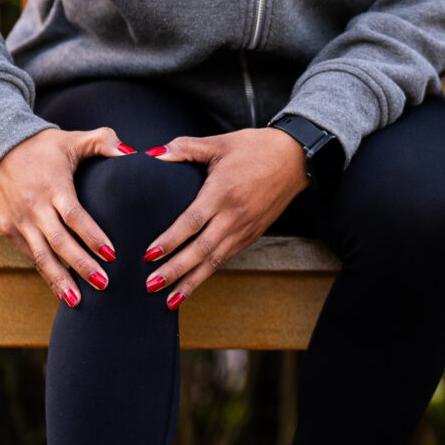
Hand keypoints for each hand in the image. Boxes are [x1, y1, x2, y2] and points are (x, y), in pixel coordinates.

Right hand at [0, 126, 132, 305]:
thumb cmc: (44, 146)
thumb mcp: (73, 138)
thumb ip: (104, 140)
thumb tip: (131, 151)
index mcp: (53, 186)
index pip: (74, 216)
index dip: (92, 236)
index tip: (113, 254)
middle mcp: (34, 207)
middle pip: (60, 242)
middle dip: (81, 265)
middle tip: (104, 284)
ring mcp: (19, 220)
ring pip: (41, 256)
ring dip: (60, 280)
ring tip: (78, 302)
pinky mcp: (8, 229)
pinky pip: (30, 256)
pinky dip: (46, 274)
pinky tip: (62, 291)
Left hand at [140, 128, 311, 306]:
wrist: (296, 158)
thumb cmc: (256, 148)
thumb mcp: (219, 143)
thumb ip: (185, 148)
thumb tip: (153, 153)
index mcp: (222, 192)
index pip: (191, 222)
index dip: (170, 241)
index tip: (149, 255)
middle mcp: (234, 216)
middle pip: (200, 250)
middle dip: (175, 270)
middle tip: (151, 286)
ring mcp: (245, 229)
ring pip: (214, 261)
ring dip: (191, 282)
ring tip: (169, 300)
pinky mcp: (252, 235)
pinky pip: (226, 258)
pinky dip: (208, 273)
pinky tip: (193, 283)